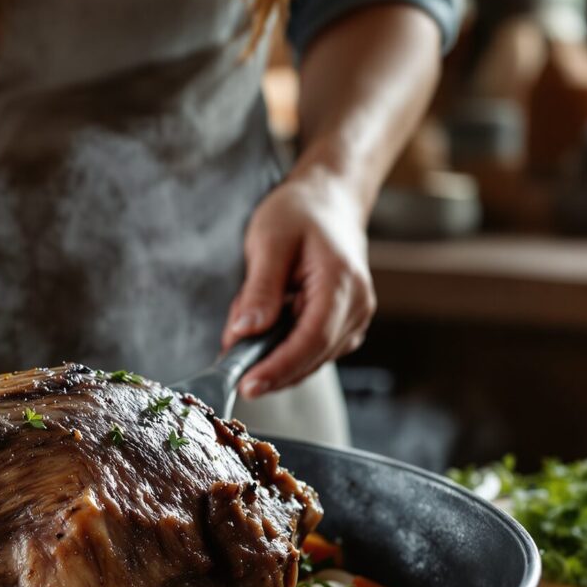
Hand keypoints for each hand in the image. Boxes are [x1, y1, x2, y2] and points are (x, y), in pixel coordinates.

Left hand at [221, 169, 374, 400]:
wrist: (329, 201)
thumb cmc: (300, 213)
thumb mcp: (269, 242)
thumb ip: (259, 290)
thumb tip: (245, 332)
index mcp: (342, 283)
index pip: (311, 340)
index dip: (278, 368)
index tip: (247, 385)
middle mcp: (357, 307)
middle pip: (312, 357)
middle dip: (267, 365)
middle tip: (228, 356)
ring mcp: (354, 319)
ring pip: (310, 359)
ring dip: (272, 354)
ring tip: (245, 322)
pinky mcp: (344, 325)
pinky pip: (311, 350)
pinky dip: (282, 348)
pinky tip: (264, 325)